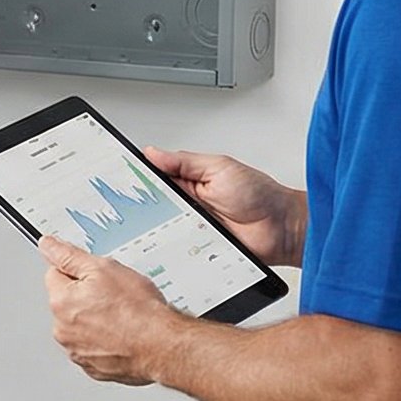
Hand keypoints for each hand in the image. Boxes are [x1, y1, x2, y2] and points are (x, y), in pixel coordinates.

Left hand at [38, 235, 182, 385]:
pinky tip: (122, 334)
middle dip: (85, 296)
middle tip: (114, 296)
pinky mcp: (93, 367)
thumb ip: (69, 256)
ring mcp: (77, 351)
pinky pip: (94, 346)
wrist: (161, 346)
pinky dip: (104, 340)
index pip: (55, 273)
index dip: (78, 270)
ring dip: (95, 319)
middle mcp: (62, 330)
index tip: (95, 275)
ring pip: (80, 325)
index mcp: (61, 302)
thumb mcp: (103, 268)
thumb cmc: (137, 311)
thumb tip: (48, 246)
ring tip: (121, 316)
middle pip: (67, 302)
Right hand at [141, 145, 304, 267]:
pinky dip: (170, 247)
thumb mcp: (219, 168)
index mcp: (190, 180)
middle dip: (140, 204)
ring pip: (160, 228)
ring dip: (155, 227)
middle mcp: (187, 204)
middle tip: (128, 202)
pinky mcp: (197, 248)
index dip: (136, 176)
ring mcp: (191, 227)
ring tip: (149, 222)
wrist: (283, 228)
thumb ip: (185, 161)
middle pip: (152, 204)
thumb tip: (153, 152)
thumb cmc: (260, 195)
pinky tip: (166, 242)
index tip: (117, 174)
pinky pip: (176, 248)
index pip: (154, 176)